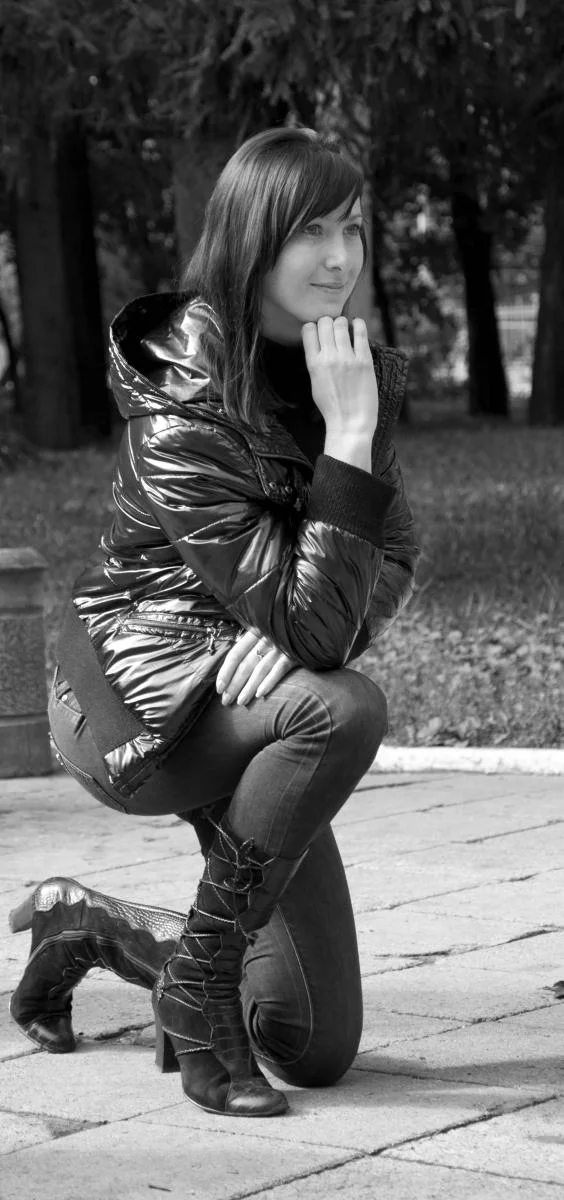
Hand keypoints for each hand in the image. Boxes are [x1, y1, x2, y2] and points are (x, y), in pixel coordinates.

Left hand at [216, 629, 296, 705]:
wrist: (315, 624)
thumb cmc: (287, 632)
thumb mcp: (267, 632)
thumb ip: (253, 645)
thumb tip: (234, 669)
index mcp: (255, 631)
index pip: (235, 654)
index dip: (226, 671)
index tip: (219, 688)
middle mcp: (266, 638)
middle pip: (245, 664)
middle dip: (234, 684)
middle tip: (226, 701)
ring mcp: (281, 645)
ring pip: (260, 669)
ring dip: (249, 687)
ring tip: (241, 702)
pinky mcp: (295, 653)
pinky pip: (279, 669)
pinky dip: (269, 681)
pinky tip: (260, 694)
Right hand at [301, 315, 378, 435]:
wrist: (350, 423)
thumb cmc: (332, 407)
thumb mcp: (315, 383)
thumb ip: (315, 362)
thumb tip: (319, 344)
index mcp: (313, 364)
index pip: (308, 329)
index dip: (314, 327)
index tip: (320, 333)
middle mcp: (328, 358)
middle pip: (324, 322)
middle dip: (328, 323)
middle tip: (334, 331)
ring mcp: (347, 358)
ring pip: (341, 323)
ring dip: (342, 323)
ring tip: (346, 330)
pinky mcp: (364, 360)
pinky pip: (360, 332)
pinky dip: (359, 324)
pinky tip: (358, 326)